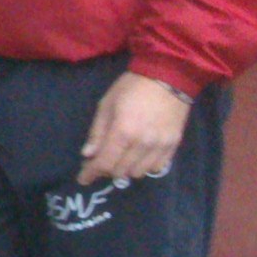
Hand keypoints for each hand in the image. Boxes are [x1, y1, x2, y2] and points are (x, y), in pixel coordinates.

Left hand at [77, 72, 192, 184]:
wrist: (168, 78)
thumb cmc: (131, 88)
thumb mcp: (106, 105)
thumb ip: (97, 132)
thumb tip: (88, 155)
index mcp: (123, 132)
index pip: (105, 163)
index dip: (91, 173)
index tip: (83, 178)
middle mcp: (143, 144)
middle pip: (121, 171)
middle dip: (106, 170)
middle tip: (100, 162)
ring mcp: (161, 146)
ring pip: (139, 173)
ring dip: (125, 170)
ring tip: (119, 159)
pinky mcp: (174, 146)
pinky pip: (158, 167)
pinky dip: (145, 167)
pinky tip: (138, 158)